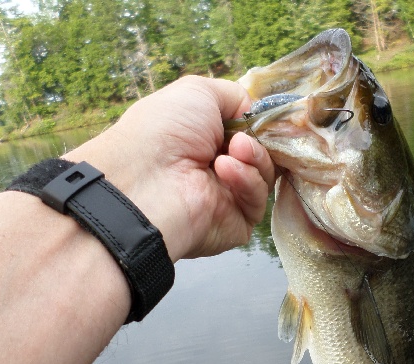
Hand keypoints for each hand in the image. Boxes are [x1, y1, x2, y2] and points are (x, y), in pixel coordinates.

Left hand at [64, 76, 274, 259]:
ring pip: (265, 175)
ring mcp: (228, 196)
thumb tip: (254, 111)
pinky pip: (258, 200)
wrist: (147, 179)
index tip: (265, 118)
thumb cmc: (165, 131)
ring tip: (234, 151)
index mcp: (206, 138)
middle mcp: (217, 167)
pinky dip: (247, 181)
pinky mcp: (237, 222)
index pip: (250, 131)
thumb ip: (235, 96)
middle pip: (264, 153)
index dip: (261, 124)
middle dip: (260, 141)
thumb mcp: (199, 92)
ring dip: (254, 158)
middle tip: (243, 138)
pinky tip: (224, 171)